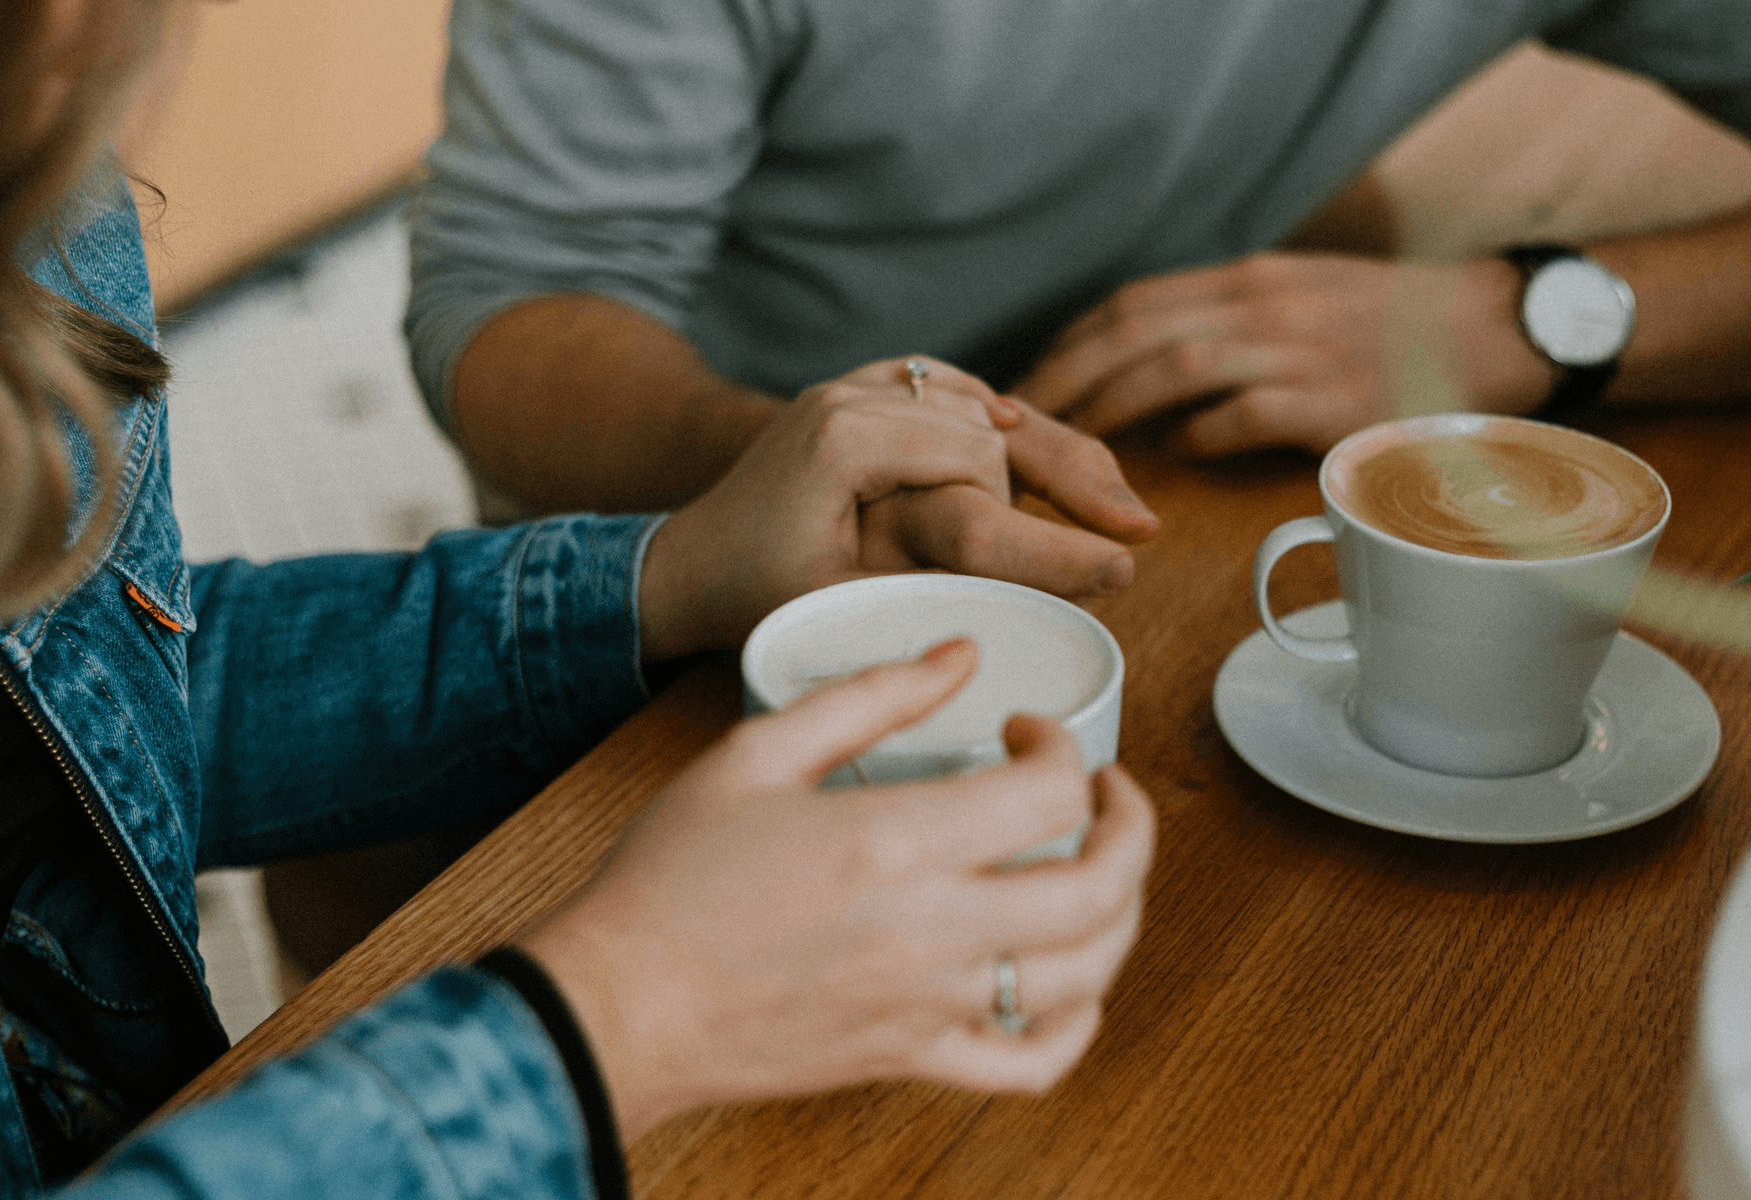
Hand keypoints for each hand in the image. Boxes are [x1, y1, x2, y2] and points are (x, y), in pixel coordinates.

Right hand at [521, 639, 1156, 1140]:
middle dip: (1131, 826)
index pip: (1051, 791)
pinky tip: (1069, 983)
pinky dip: (1077, 1026)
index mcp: (896, 842)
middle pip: (1102, 888)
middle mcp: (932, 930)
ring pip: (1088, 975)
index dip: (1061, 744)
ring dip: (1123, 914)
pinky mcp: (913, 1058)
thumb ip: (869, 696)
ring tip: (1101, 872)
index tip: (1026, 730)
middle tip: (1106, 793)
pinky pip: (1033, 1064)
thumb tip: (958, 655)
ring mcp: (930, 1005)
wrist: (618, 1001)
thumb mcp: (756, 751)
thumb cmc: (671, 877)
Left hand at [638, 357, 1153, 660]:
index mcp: (846, 436)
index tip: (1112, 561)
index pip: (977, 462)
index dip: (1044, 520)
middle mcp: (852, 393)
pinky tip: (1044, 446)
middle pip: (991, 423)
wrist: (686, 561)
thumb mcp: (844, 600)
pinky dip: (999, 419)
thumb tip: (1029, 594)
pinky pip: (950, 392)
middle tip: (1138, 528)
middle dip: (1070, 475)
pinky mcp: (861, 392)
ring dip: (1045, 449)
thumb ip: (932, 581)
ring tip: (1115, 502)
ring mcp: (855, 385)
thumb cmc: (755, 594)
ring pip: (979, 404)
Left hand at [1015, 252, 1551, 456]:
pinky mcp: (1336, 400)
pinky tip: (1176, 458)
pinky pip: (1245, 414)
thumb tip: (1161, 371)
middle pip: (1136, 331)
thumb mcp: (1308, 297)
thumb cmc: (1401, 324)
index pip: (1135, 302)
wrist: (1501, 327)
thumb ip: (1237, 323)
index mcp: (1252, 282)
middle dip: (1068, 378)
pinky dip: (1201, 435)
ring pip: (1176, 366)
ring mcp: (1301, 350)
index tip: (1031, 382)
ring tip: (1076, 449)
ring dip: (1114, 408)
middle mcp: (1265, 306)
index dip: (1073, 343)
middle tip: (1023, 425)